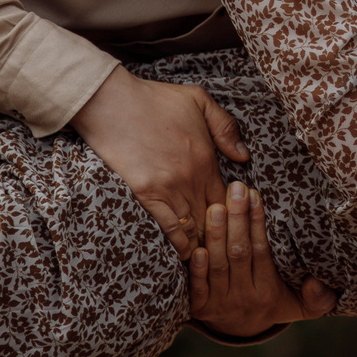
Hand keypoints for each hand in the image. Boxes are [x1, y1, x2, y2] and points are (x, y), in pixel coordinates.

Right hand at [72, 66, 247, 257]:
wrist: (113, 102)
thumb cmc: (155, 99)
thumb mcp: (200, 101)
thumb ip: (225, 128)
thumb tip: (244, 156)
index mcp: (207, 157)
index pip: (228, 195)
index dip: (234, 212)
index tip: (237, 224)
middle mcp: (193, 176)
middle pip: (214, 214)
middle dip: (221, 232)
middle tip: (228, 249)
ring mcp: (169, 186)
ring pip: (194, 223)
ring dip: (203, 242)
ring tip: (210, 258)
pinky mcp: (145, 192)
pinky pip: (168, 224)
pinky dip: (179, 242)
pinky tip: (185, 255)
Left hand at [188, 180, 335, 335]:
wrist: (243, 330)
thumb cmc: (276, 304)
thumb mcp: (305, 306)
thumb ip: (319, 298)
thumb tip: (316, 282)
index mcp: (268, 292)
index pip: (262, 252)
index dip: (257, 224)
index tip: (255, 196)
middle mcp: (243, 297)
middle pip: (239, 254)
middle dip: (237, 220)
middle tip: (235, 190)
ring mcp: (220, 303)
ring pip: (218, 266)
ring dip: (216, 236)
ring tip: (216, 207)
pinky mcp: (199, 308)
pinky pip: (197, 288)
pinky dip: (197, 269)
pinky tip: (197, 247)